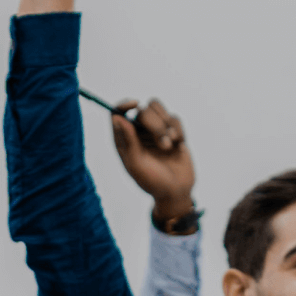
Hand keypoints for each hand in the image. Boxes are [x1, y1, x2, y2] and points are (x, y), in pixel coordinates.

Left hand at [109, 98, 195, 228]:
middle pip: (142, 110)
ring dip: (166, 127)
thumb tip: (117, 118)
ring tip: (169, 146)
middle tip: (163, 144)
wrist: (176, 191)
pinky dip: (177, 130)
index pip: (118, 113)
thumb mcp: (136, 164)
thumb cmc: (151, 181)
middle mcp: (137, 132)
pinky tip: (178, 145)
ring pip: (158, 109)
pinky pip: (175, 118)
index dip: (124, 105)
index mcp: (123, 140)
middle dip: (154, 125)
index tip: (134, 104)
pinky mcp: (172, 131)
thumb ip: (127, 141)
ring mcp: (155, 131)